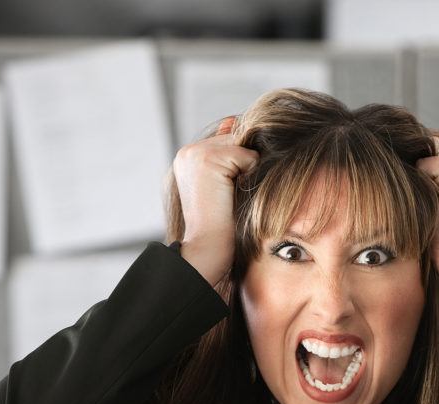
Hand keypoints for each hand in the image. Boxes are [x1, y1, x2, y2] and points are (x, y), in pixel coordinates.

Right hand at [171, 116, 259, 285]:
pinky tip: (233, 195)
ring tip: (232, 196)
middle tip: (233, 195)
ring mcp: (195, 152)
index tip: (236, 188)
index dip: (243, 163)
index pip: (231, 140)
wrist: (207, 248)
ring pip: (245, 146)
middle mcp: (188, 151)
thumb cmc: (222, 225)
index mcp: (189, 157)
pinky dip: (249, 176)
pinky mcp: (207, 159)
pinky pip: (248, 156)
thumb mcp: (226, 186)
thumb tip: (233, 120)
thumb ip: (229, 154)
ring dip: (248, 171)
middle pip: (240, 139)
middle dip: (247, 164)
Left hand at [416, 136, 438, 300]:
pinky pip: (425, 165)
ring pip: (429, 153)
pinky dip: (422, 182)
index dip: (424, 160)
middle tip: (426, 194)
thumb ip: (438, 170)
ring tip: (433, 202)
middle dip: (421, 162)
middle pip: (435, 143)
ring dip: (422, 175)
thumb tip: (407, 146)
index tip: (421, 183)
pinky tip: (433, 203)